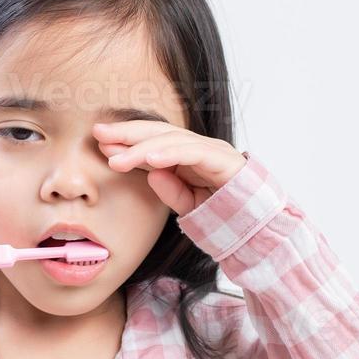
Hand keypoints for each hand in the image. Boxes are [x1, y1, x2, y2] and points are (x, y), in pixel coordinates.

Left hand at [93, 120, 246, 215]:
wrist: (260, 225)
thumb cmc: (225, 215)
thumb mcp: (189, 207)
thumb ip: (171, 191)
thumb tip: (151, 174)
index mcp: (186, 158)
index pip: (151, 144)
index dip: (126, 142)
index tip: (100, 143)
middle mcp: (198, 149)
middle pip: (158, 133)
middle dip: (127, 133)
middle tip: (98, 133)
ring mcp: (211, 151)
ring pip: (172, 140)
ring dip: (141, 147)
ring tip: (116, 157)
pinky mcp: (223, 160)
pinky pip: (192, 152)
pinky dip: (169, 152)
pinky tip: (149, 157)